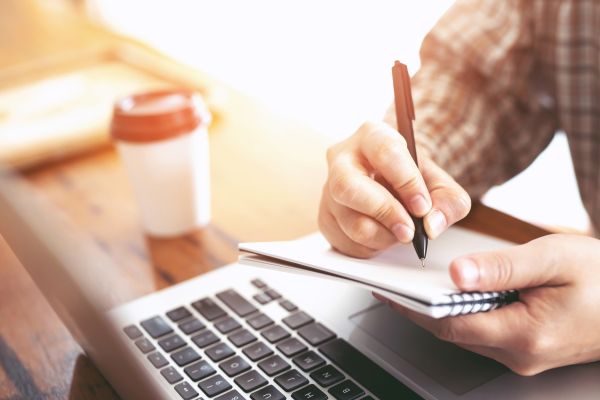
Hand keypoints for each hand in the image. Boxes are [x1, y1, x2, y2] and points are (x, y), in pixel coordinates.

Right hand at [319, 121, 469, 257]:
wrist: (391, 185)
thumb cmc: (412, 179)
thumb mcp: (440, 184)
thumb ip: (448, 201)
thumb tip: (431, 224)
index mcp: (372, 136)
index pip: (385, 152)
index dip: (406, 182)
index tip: (422, 206)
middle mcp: (343, 158)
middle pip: (349, 186)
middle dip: (384, 213)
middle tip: (409, 231)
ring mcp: (329, 189)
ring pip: (351, 221)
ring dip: (383, 236)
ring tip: (400, 231)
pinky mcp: (325, 216)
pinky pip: (346, 241)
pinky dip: (372, 246)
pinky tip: (383, 234)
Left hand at [375, 234, 599, 375]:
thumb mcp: (552, 259)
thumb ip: (502, 268)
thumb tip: (457, 274)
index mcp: (524, 334)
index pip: (449, 325)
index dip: (413, 309)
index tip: (388, 291)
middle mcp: (520, 354)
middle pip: (453, 332)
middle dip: (421, 309)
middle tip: (394, 284)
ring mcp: (524, 355)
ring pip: (467, 333)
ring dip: (440, 311)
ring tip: (414, 285)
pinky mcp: (527, 348)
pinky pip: (483, 332)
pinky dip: (462, 313)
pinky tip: (453, 293)